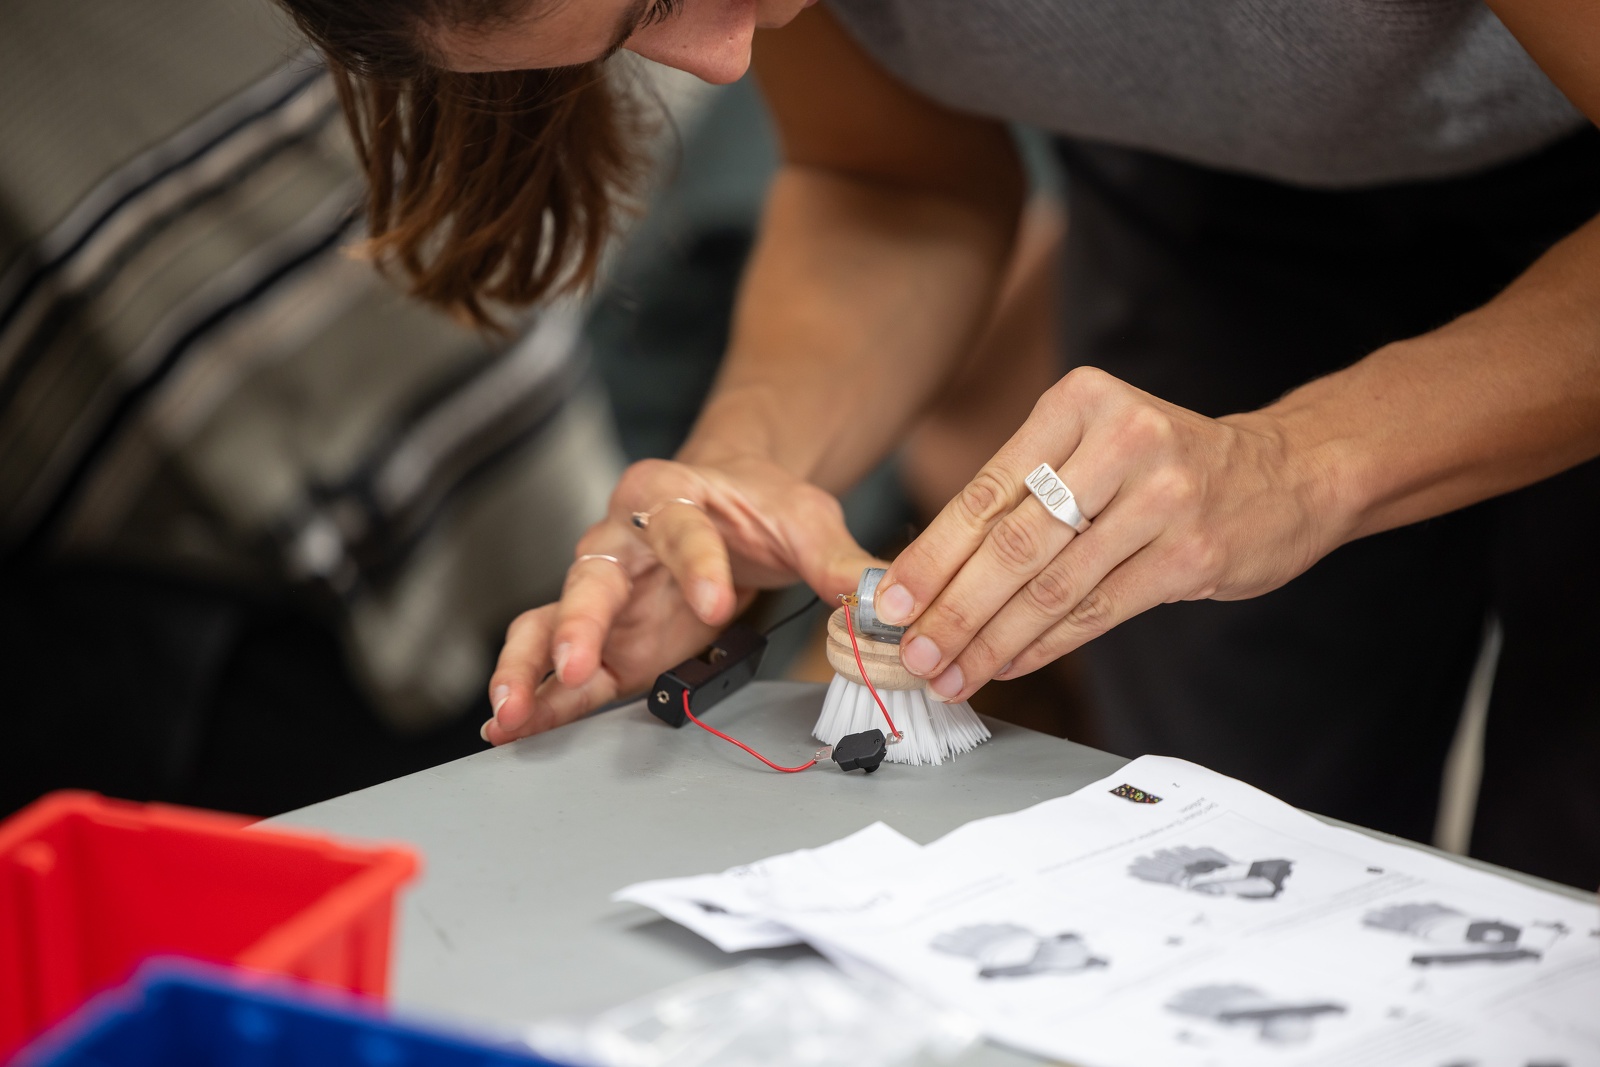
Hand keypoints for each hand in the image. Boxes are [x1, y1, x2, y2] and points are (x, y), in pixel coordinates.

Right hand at [484, 456, 877, 742]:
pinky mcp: (606, 639)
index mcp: (670, 492)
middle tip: (581, 664)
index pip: (680, 527)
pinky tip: (512, 728)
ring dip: (531, 667)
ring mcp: (606, 593)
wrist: (734, 503)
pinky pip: (559, 665)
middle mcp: (621, 539)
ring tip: (511, 712)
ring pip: (550, 621)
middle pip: (590, 574)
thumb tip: (877, 599)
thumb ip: (837, 559)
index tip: (716, 604)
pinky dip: (538, 697)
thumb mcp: (805, 519)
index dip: (696, 565)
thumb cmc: (760, 505)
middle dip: (581, 621)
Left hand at [872, 366, 1338, 701]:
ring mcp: (1163, 497)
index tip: (890, 601)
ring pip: (1054, 585)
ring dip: (993, 639)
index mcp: (1080, 402)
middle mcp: (1121, 439)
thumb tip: (933, 571)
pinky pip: (1098, 609)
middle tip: (914, 653)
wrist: (1288, 472)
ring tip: (953, 672)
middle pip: (1014, 542)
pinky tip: (1008, 665)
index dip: (933, 554)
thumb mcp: (1095, 443)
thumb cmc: (1167, 465)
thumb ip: (1024, 492)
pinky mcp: (1191, 552)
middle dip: (954, 608)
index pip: (987, 490)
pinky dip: (1046, 644)